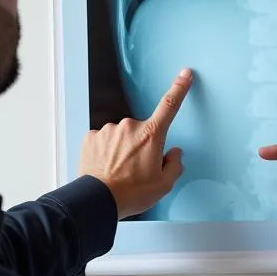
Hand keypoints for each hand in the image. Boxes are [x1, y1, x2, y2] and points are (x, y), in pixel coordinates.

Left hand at [79, 68, 192, 219]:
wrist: (98, 201)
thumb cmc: (131, 193)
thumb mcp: (163, 185)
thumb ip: (174, 165)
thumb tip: (174, 154)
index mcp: (151, 135)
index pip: (169, 106)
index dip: (179, 88)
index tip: (185, 74)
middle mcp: (130, 127)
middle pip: (142, 131)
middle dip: (141, 145)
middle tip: (137, 169)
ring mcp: (109, 130)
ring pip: (121, 136)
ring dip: (122, 149)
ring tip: (119, 172)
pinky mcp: (91, 137)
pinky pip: (103, 141)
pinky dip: (105, 152)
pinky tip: (106, 167)